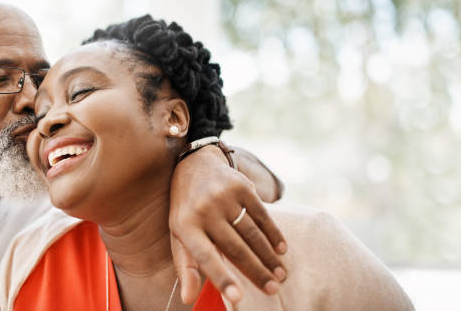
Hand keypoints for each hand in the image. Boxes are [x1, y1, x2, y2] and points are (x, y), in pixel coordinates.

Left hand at [169, 145, 286, 304]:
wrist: (195, 164)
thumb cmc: (187, 209)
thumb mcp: (178, 235)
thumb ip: (186, 267)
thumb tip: (189, 299)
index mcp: (185, 226)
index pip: (205, 257)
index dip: (222, 278)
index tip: (237, 298)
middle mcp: (204, 210)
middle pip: (235, 248)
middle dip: (257, 272)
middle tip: (272, 290)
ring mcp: (223, 197)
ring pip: (252, 233)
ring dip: (269, 256)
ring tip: (280, 275)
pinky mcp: (241, 186)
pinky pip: (262, 215)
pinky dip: (273, 233)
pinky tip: (281, 249)